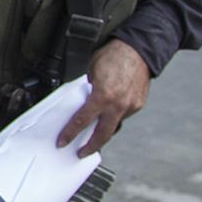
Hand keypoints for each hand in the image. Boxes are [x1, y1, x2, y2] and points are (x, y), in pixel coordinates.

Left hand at [58, 39, 150, 156]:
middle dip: (91, 146)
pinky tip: (109, 112)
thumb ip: (88, 91)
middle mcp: (118, 104)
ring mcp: (131, 106)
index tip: (63, 142)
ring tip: (94, 132)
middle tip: (81, 152)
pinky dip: (115, 115)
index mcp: (102, 96)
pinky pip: (123, 115)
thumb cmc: (113, 56)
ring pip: (114, 124)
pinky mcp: (139, 104)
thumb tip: (83, 103)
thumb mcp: (92, 73)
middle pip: (102, 134)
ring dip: (104, 128)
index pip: (81, 121)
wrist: (138, 49)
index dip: (70, 134)